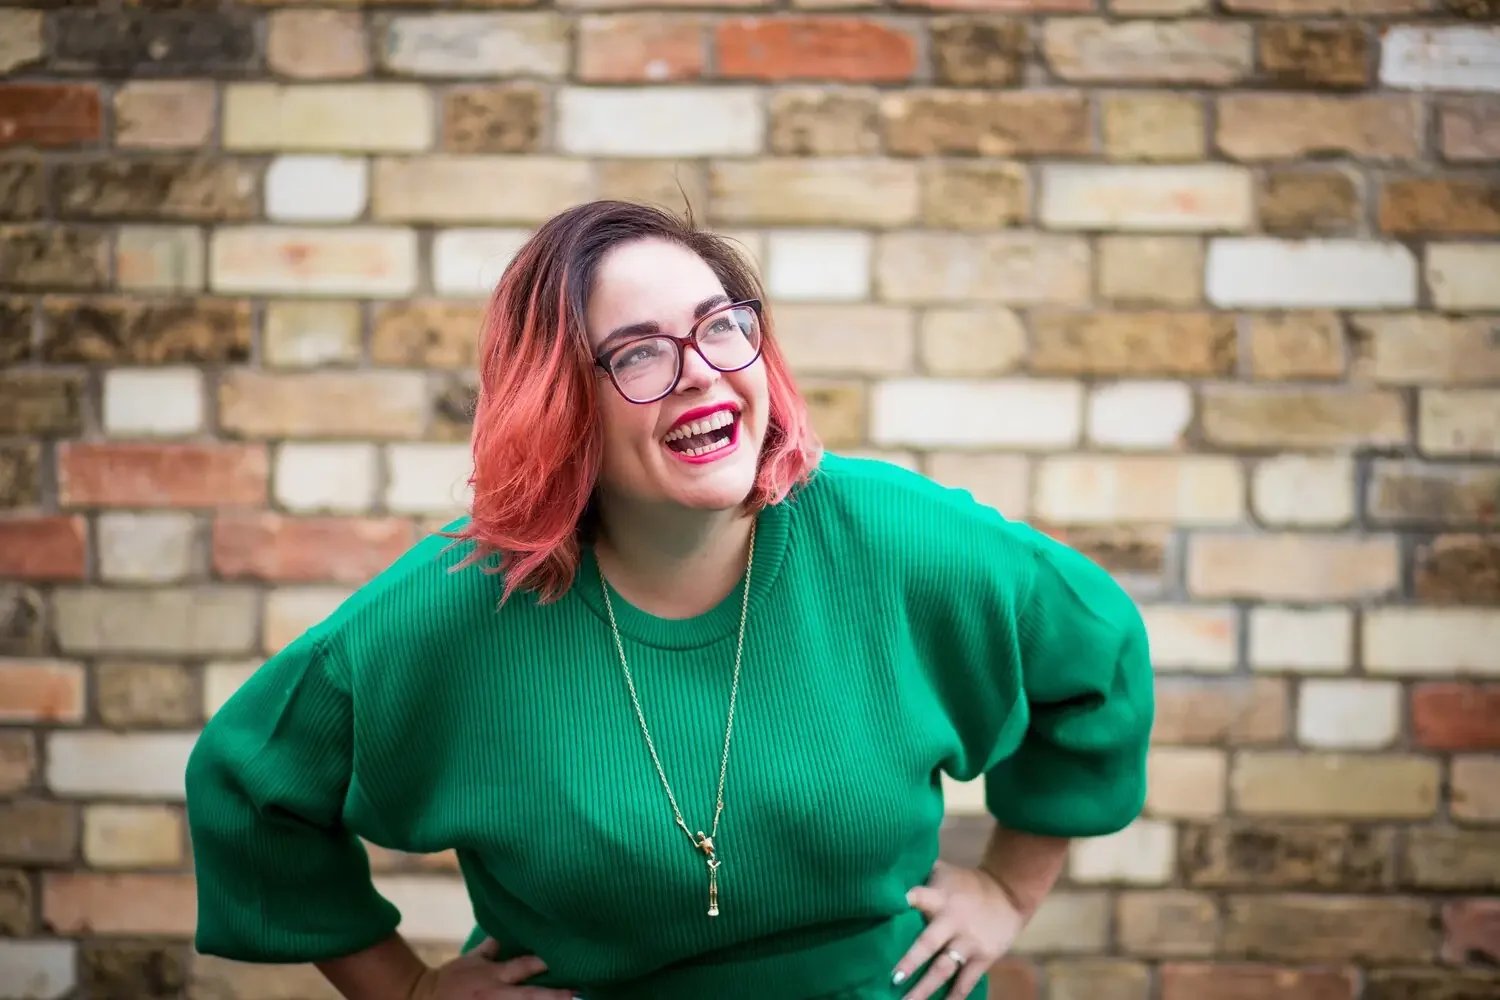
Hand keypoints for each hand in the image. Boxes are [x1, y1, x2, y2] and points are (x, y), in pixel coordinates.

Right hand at [407, 936, 577, 999]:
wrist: (423, 998)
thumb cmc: (452, 979)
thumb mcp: (472, 959)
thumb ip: (492, 948)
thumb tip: (509, 927)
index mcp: (493, 976)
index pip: (522, 966)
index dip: (541, 963)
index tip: (560, 959)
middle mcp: (495, 994)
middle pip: (528, 997)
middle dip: (552, 997)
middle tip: (575, 994)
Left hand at [890, 860, 1026, 999]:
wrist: (1010, 893)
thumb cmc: (965, 883)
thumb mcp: (943, 872)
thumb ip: (919, 876)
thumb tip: (885, 876)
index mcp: (939, 897)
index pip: (917, 897)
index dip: (902, 903)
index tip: (880, 911)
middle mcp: (952, 920)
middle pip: (928, 943)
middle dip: (910, 961)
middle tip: (892, 979)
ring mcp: (968, 941)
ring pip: (944, 968)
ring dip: (925, 988)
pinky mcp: (984, 957)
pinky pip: (966, 981)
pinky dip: (954, 997)